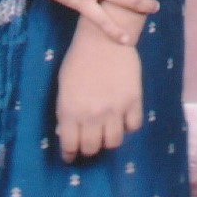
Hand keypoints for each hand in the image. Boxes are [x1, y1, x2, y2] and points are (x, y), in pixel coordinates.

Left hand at [55, 23, 142, 160]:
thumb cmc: (78, 60)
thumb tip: (65, 132)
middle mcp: (92, 114)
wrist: (103, 39)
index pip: (70, 145)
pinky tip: (122, 120)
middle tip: (89, 144)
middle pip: (92, 148)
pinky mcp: (133, 102)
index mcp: (70, 110)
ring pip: (113, 143)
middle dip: (88, 149)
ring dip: (108, 140)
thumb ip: (65, 111)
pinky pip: (133, 127)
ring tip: (106, 133)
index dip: (69, 154)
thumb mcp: (63, 86)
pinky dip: (127, 127)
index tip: (71, 156)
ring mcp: (114, 110)